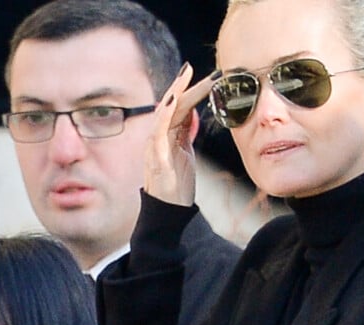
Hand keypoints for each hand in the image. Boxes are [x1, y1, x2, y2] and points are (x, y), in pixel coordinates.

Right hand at [145, 63, 215, 206]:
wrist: (168, 214)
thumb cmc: (177, 187)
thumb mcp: (185, 155)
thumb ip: (185, 135)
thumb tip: (193, 115)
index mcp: (166, 137)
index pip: (179, 108)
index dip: (191, 90)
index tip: (209, 76)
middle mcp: (157, 140)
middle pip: (172, 107)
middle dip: (187, 86)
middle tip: (207, 73)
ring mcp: (155, 149)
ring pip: (164, 115)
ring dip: (177, 94)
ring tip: (187, 77)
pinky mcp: (156, 161)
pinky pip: (158, 134)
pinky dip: (165, 116)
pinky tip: (174, 101)